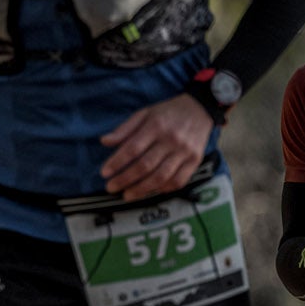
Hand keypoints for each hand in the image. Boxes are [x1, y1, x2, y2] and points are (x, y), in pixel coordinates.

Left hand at [99, 94, 214, 198]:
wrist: (200, 110)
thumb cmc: (167, 113)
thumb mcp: (144, 113)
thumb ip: (125, 129)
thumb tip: (104, 141)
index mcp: (156, 126)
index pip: (133, 148)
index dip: (117, 162)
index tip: (105, 173)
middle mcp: (171, 140)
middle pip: (145, 165)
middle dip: (125, 179)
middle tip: (111, 187)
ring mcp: (185, 152)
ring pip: (161, 177)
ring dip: (142, 189)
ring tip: (127, 195)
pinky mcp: (195, 161)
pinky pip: (178, 181)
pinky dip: (163, 189)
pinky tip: (150, 191)